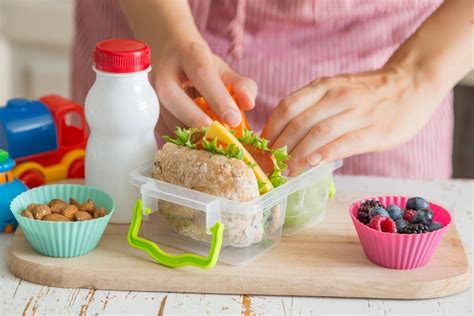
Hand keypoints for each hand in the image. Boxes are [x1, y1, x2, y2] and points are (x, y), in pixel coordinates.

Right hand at [153, 39, 256, 135]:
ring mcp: (149, 89)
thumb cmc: (198, 64)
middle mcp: (163, 70)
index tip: (233, 119)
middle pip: (171, 94)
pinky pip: (160, 127)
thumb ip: (242, 85)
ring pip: (163, 114)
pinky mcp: (146, 108)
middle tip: (214, 132)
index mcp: (188, 54)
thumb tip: (250, 104)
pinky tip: (194, 142)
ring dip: (186, 132)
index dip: (218, 97)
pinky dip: (178, 138)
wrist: (167, 53)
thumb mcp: (222, 69)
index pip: (202, 73)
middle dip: (193, 116)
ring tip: (208, 142)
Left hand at [262, 67, 442, 175]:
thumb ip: (314, 105)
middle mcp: (337, 96)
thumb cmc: (369, 91)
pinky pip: (344, 143)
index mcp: (324, 86)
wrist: (412, 83)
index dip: (271, 128)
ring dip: (297, 156)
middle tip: (270, 164)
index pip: (288, 106)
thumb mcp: (337, 87)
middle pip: (299, 123)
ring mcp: (357, 113)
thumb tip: (285, 134)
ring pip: (318, 134)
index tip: (262, 146)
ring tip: (286, 171)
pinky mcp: (375, 130)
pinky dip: (324, 155)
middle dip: (280, 147)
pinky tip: (310, 165)